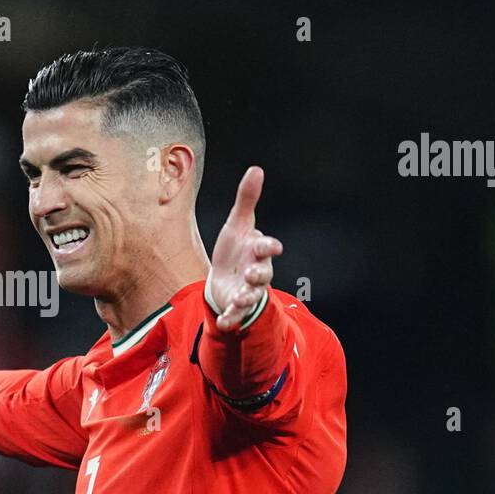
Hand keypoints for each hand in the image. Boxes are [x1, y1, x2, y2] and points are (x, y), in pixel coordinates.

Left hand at [208, 166, 283, 330]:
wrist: (224, 274)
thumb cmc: (235, 248)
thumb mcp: (237, 223)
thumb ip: (247, 199)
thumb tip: (256, 169)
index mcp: (258, 250)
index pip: (267, 248)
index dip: (269, 247)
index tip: (271, 246)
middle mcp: (257, 271)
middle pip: (263, 274)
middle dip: (259, 275)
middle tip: (253, 274)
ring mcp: (247, 290)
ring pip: (251, 296)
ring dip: (246, 298)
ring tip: (238, 299)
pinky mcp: (234, 305)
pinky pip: (235, 314)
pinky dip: (230, 319)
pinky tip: (223, 323)